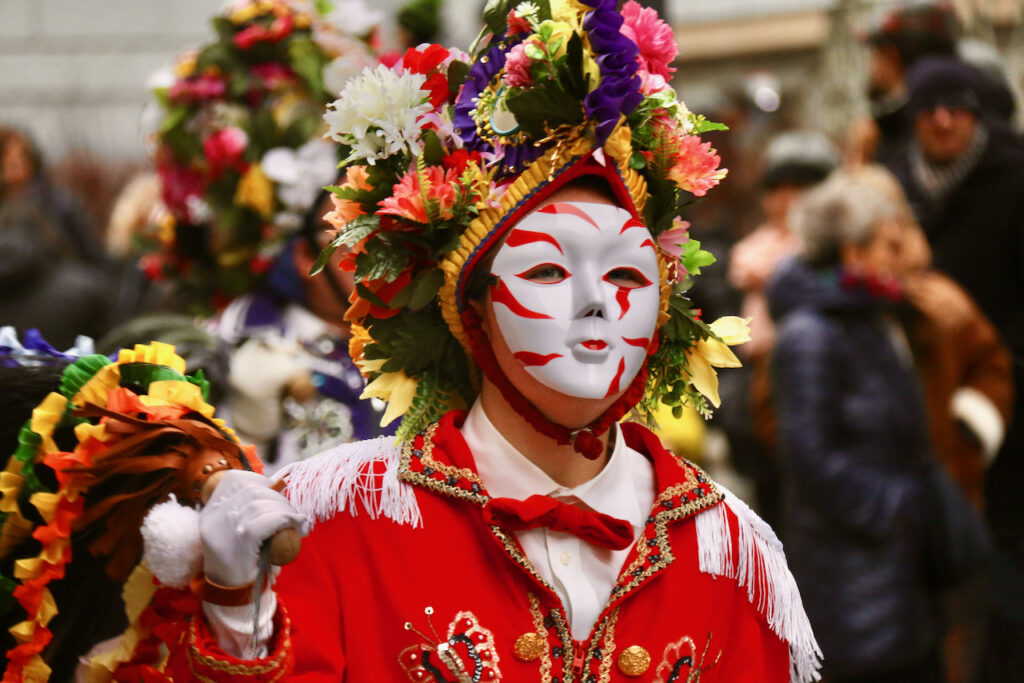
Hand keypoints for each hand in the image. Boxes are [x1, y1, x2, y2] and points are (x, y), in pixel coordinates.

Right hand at [200, 470, 307, 586]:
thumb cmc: (241, 563)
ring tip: (297, 524)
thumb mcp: (237, 533)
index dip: (260, 481)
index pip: (234, 479)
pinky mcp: (240, 540)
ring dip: (286, 511)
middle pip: (253, 491)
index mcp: (210, 512)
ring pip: (262, 504)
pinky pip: (268, 521)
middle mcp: (213, 517)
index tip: (275, 494)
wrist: (230, 598)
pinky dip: (287, 520)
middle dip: (279, 499)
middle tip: (292, 515)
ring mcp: (224, 528)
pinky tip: (297, 527)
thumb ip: (248, 511)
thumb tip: (278, 486)